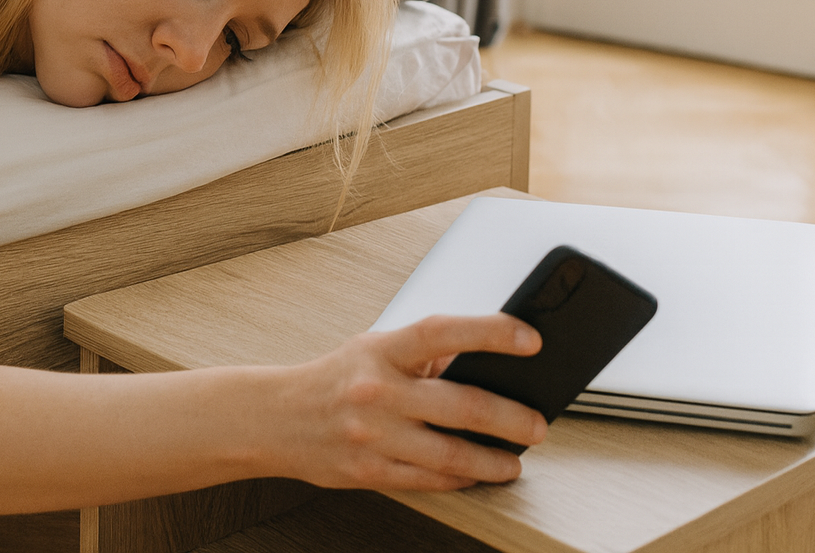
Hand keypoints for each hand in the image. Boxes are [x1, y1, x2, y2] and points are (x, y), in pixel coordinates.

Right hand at [274, 314, 545, 490]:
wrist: (276, 418)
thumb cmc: (336, 379)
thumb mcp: (375, 350)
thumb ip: (425, 357)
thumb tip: (488, 366)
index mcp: (382, 351)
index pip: (443, 333)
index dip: (491, 332)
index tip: (531, 339)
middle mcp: (378, 392)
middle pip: (462, 406)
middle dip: (512, 419)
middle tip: (538, 425)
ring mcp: (374, 436)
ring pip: (452, 455)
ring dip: (494, 461)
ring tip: (514, 460)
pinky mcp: (370, 471)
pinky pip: (430, 481)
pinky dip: (460, 479)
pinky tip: (476, 474)